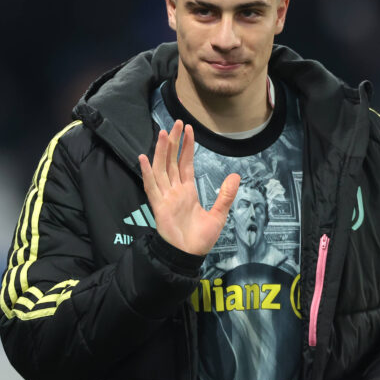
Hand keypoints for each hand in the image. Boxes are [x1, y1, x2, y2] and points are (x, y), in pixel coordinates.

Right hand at [138, 120, 239, 255]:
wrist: (188, 257)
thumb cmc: (200, 239)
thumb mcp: (218, 215)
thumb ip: (225, 195)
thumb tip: (236, 176)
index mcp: (187, 191)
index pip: (185, 163)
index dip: (186, 146)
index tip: (188, 129)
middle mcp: (174, 191)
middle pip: (172, 161)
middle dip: (173, 142)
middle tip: (176, 122)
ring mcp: (165, 197)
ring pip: (161, 169)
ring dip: (161, 151)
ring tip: (163, 133)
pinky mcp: (159, 207)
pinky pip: (151, 187)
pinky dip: (147, 173)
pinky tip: (143, 158)